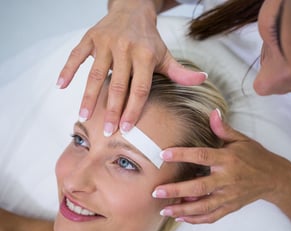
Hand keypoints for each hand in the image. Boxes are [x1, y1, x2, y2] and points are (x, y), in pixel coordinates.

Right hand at [57, 0, 206, 134]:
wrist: (132, 10)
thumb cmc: (149, 39)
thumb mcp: (166, 55)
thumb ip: (180, 72)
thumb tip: (202, 80)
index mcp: (145, 55)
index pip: (139, 89)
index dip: (133, 110)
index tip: (126, 128)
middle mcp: (125, 49)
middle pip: (117, 85)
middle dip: (112, 110)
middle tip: (107, 132)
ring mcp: (106, 43)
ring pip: (95, 73)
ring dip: (88, 96)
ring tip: (83, 116)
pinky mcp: (90, 38)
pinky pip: (77, 55)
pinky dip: (68, 70)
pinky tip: (61, 85)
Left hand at [153, 109, 290, 223]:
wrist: (275, 178)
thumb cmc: (256, 156)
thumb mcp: (242, 139)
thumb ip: (224, 128)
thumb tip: (212, 111)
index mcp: (228, 159)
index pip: (201, 156)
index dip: (182, 155)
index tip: (163, 154)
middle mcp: (227, 179)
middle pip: (199, 187)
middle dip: (176, 191)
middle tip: (156, 191)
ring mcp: (229, 196)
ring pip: (203, 206)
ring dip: (182, 210)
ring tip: (164, 211)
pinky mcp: (231, 207)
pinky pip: (212, 216)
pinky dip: (196, 220)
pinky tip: (181, 219)